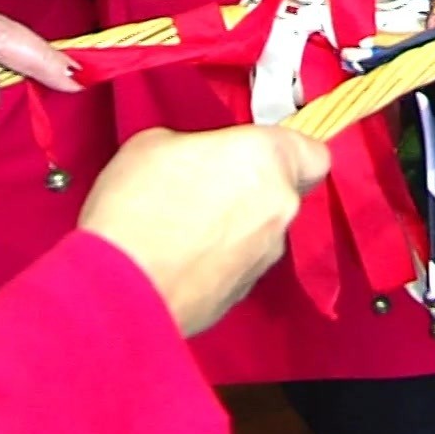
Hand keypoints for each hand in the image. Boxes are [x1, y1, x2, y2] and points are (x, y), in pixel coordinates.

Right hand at [80, 126, 330, 336]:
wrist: (121, 286)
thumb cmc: (138, 208)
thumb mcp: (155, 143)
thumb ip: (195, 145)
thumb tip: (195, 158)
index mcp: (269, 158)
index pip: (313, 153)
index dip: (288, 152)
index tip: (258, 150)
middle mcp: (280, 206)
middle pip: (284, 191)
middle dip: (252, 187)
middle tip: (208, 183)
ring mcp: (266, 253)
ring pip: (262, 230)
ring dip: (235, 225)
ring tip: (183, 224)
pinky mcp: (244, 290)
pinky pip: (241, 263)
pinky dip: (219, 259)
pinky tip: (180, 256)